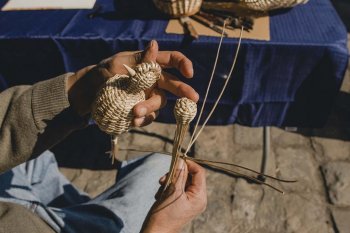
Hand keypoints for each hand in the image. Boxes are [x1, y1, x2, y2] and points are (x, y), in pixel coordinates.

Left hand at [67, 40, 198, 126]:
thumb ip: (139, 59)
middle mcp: (153, 80)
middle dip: (184, 91)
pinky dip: (143, 119)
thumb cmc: (103, 73)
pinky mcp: (142, 111)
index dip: (183, 64)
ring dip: (150, 108)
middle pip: (173, 84)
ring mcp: (148, 96)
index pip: (172, 60)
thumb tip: (154, 44)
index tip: (189, 73)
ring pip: (159, 102)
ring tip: (135, 112)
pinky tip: (133, 120)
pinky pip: (149, 116)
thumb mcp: (118, 63)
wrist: (88, 94)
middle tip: (193, 99)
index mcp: (150, 63)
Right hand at [141, 159, 206, 232]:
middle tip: (163, 178)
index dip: (189, 164)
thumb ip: (179, 175)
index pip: (199, 173)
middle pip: (191, 176)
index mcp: (200, 197)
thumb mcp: (172, 191)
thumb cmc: (164, 214)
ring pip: (182, 181)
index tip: (176, 160)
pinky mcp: (182, 203)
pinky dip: (169, 187)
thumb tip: (182, 161)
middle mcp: (198, 199)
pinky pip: (178, 189)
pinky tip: (160, 194)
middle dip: (176, 174)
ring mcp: (190, 202)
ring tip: (160, 187)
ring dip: (170, 181)